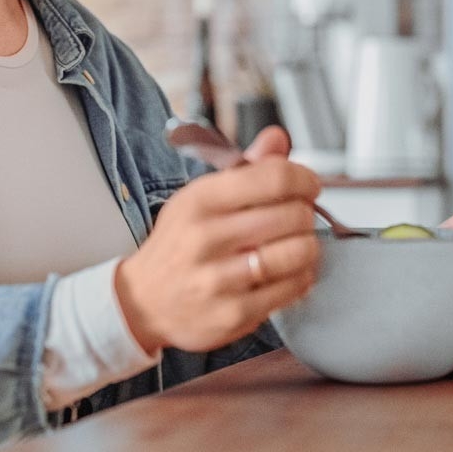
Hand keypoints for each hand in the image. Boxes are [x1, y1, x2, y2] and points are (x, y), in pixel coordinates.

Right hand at [116, 127, 319, 353]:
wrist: (144, 301)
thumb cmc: (181, 244)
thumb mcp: (202, 197)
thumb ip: (246, 167)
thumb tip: (277, 138)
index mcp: (200, 200)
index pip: (274, 177)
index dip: (304, 179)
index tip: (308, 185)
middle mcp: (206, 238)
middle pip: (292, 214)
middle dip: (306, 214)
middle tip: (300, 218)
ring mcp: (219, 279)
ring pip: (297, 253)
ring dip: (308, 246)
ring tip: (297, 245)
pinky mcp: (233, 313)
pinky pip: (292, 288)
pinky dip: (302, 277)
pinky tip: (289, 272)